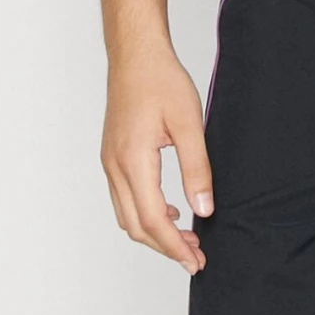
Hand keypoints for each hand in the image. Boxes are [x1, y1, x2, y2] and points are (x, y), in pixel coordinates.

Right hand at [101, 43, 213, 274]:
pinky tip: (171, 209)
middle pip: (135, 226)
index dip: (175, 246)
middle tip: (196, 256)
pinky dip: (145, 213)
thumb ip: (197, 168)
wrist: (135, 54)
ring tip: (186, 238)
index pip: (153, 219)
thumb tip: (204, 210)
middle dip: (165, 247)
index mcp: (133, 160)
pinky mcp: (112, 156)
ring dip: (154, 232)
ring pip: (126, 215)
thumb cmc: (161, 80)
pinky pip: (124, 198)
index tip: (196, 260)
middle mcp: (115, 166)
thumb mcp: (189, 122)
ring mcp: (110, 162)